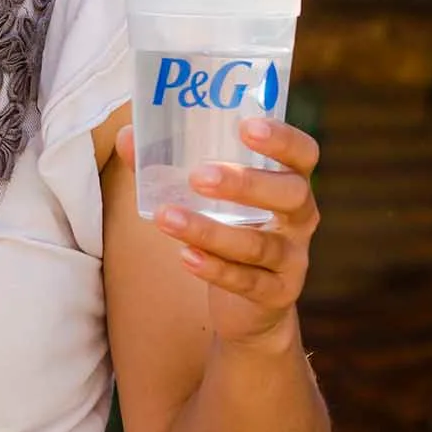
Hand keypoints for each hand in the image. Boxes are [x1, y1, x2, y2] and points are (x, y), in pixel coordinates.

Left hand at [116, 120, 321, 352]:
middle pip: (290, 194)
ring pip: (259, 244)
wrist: (248, 304)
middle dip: (246, 184)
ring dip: (210, 230)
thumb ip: (170, 163)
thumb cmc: (227, 227)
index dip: (282, 138)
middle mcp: (300, 217)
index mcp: (288, 181)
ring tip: (167, 217)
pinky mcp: (276, 294)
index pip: (302, 153)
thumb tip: (128, 134)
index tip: (246, 126)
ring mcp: (292, 258)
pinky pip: (248, 282)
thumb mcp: (205, 195)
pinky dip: (216, 269)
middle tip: (199, 176)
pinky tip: (186, 257)